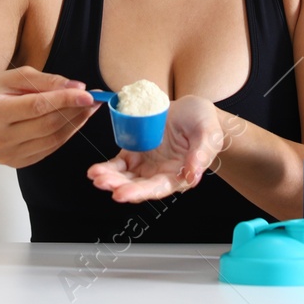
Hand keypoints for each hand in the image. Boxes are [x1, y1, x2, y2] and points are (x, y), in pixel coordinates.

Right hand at [0, 66, 100, 167]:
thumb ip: (45, 80)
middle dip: (75, 111)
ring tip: (89, 107)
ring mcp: (7, 154)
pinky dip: (67, 133)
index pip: (36, 106)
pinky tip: (76, 120)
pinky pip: (50, 148)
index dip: (64, 100)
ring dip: (76, 122)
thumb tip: (76, 86)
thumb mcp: (15, 77)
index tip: (87, 93)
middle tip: (95, 99)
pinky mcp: (17, 163)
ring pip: (52, 139)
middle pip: (47, 125)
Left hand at [86, 95, 230, 202]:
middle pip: (136, 186)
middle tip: (103, 183)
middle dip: (118, 186)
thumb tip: (193, 176)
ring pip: (124, 177)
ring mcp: (146, 164)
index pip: (157, 188)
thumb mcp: (209, 135)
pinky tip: (95, 170)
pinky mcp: (135, 152)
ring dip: (109, 179)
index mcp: (178, 175)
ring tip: (95, 176)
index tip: (122, 194)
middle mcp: (159, 174)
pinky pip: (119, 164)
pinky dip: (107, 168)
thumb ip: (201, 154)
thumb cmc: (205, 123)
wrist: (194, 110)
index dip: (139, 192)